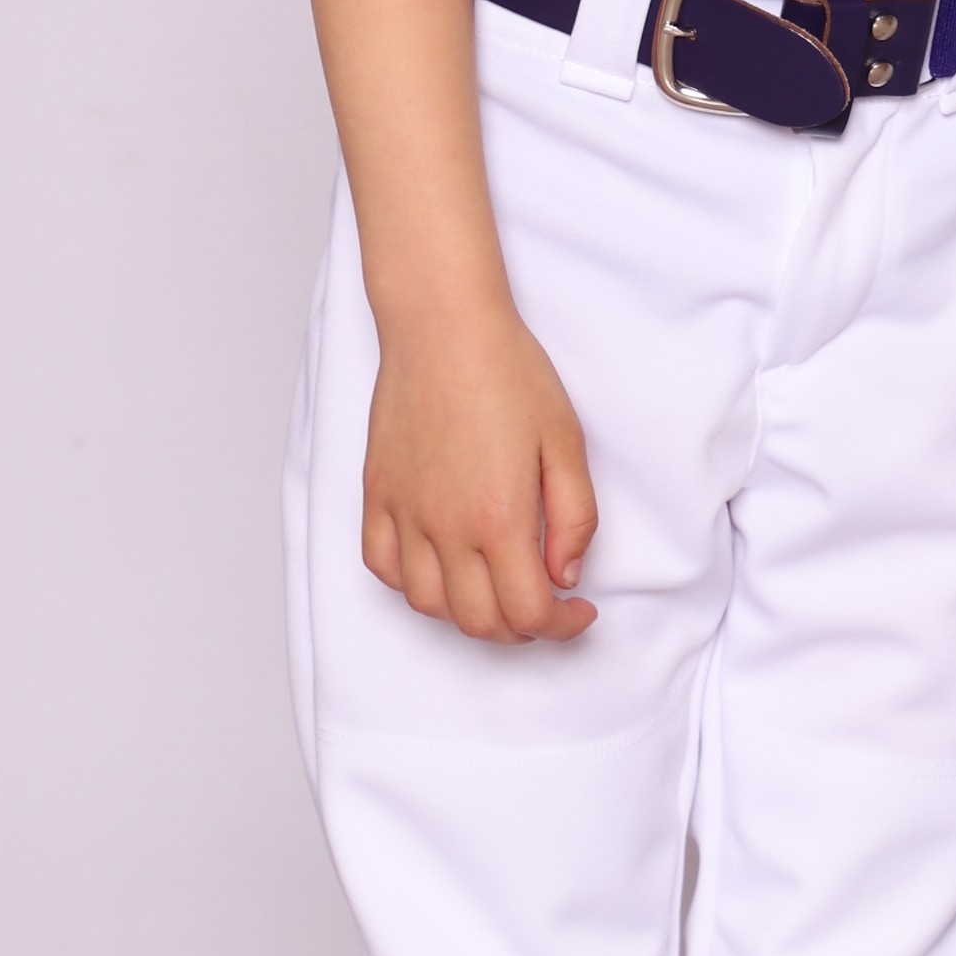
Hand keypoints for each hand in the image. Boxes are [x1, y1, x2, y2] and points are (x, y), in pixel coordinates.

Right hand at [361, 302, 599, 641]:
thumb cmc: (510, 373)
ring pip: (429, 605)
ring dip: (469, 614)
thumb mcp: (567, 440)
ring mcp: (405, 514)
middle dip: (521, 628)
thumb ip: (575, 517)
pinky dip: (414, 584)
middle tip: (545, 604)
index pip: (527, 614)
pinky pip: (383, 567)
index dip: (561, 626)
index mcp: (499, 518)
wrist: (444, 327)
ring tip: (497, 588)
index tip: (579, 610)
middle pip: (479, 622)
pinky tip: (441, 566)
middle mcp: (445, 528)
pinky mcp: (377, 495)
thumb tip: (565, 575)